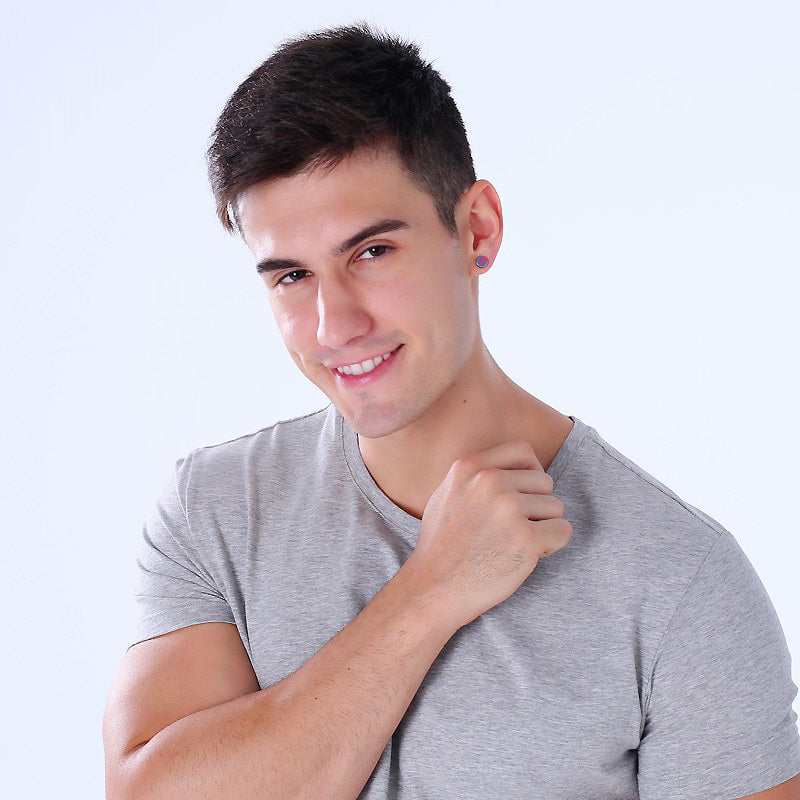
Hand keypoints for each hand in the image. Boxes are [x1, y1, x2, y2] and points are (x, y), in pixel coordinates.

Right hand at [403, 440, 571, 629]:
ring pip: (556, 507)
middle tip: (512, 529)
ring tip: (514, 543)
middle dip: (536, 505)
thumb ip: (476, 473)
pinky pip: (563, 531)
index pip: (523, 451)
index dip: (529, 473)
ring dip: (543, 527)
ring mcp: (508, 508)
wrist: (433, 588)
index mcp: (468, 466)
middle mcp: (489, 481)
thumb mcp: (447, 492)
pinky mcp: (526, 538)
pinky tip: (526, 555)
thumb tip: (513, 465)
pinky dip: (551, 545)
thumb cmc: (442, 544)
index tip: (521, 494)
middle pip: (544, 481)